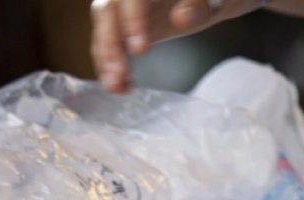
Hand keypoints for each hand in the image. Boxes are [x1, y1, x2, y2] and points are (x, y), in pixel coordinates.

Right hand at [91, 0, 258, 93]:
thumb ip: (200, 5)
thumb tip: (180, 18)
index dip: (131, 21)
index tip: (140, 50)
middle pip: (107, 12)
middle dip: (110, 45)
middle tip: (120, 74)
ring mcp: (127, 10)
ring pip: (104, 30)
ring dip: (106, 60)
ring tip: (116, 87)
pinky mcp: (128, 28)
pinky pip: (111, 45)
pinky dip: (112, 66)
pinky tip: (121, 86)